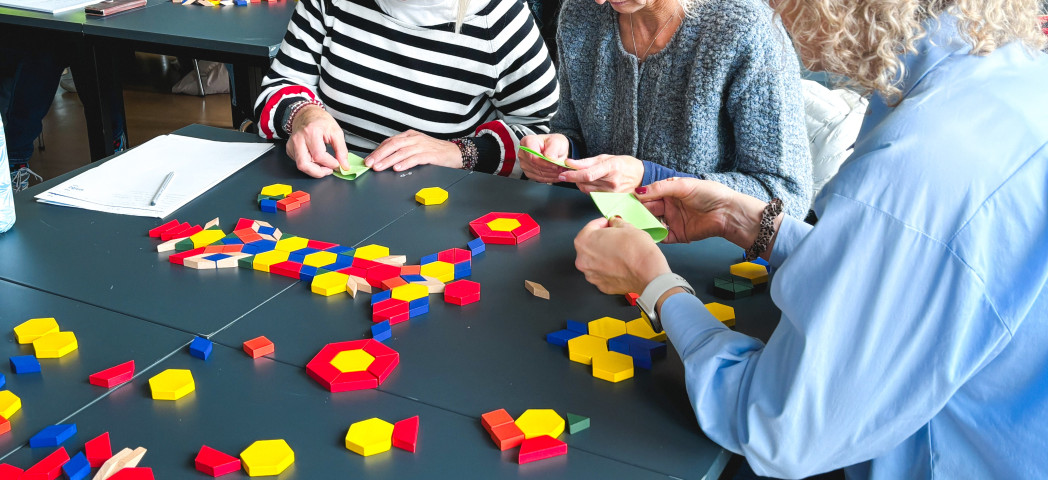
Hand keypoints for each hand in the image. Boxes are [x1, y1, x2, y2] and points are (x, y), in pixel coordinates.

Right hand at [286, 106, 348, 177]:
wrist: (307, 114)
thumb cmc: (321, 121)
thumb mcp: (336, 132)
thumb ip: (342, 150)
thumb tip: (344, 165)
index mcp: (311, 132)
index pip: (319, 155)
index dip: (330, 163)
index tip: (338, 164)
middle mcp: (298, 139)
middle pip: (304, 164)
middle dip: (318, 172)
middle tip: (329, 170)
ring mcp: (291, 144)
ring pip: (300, 165)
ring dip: (314, 170)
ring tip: (324, 165)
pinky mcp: (289, 149)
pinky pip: (299, 162)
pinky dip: (309, 164)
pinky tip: (315, 159)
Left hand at [365, 130, 461, 171]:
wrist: (455, 153)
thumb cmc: (435, 151)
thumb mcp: (417, 147)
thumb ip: (403, 150)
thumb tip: (385, 159)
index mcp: (410, 135)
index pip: (390, 141)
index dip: (378, 150)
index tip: (369, 159)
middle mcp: (415, 139)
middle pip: (393, 145)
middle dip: (379, 154)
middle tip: (370, 163)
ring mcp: (423, 146)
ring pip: (402, 151)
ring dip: (389, 160)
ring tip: (379, 167)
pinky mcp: (431, 155)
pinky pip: (415, 158)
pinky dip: (405, 163)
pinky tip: (397, 168)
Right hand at [519, 134, 569, 182]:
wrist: (555, 148)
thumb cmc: (554, 143)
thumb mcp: (557, 141)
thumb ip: (553, 149)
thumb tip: (550, 159)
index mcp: (528, 142)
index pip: (533, 157)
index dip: (545, 163)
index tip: (555, 164)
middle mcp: (523, 153)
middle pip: (535, 166)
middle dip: (550, 169)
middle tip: (560, 168)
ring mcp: (524, 163)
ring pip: (537, 173)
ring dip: (550, 174)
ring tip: (559, 171)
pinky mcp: (528, 172)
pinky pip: (538, 178)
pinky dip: (548, 178)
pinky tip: (555, 174)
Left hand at [559, 155, 643, 192]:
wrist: (641, 177)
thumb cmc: (624, 164)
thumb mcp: (606, 158)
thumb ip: (586, 162)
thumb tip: (569, 163)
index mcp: (611, 168)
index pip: (587, 174)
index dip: (572, 175)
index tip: (563, 174)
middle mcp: (612, 182)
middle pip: (585, 183)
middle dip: (574, 178)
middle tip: (574, 172)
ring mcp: (612, 193)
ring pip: (586, 190)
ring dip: (581, 183)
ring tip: (587, 176)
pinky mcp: (611, 199)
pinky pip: (593, 195)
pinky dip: (589, 189)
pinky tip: (594, 183)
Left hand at [574, 216, 670, 294]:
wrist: (649, 274)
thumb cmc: (638, 252)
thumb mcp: (627, 227)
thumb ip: (616, 223)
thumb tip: (615, 224)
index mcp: (585, 242)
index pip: (590, 227)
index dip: (602, 223)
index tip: (609, 224)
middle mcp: (583, 260)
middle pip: (590, 245)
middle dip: (602, 240)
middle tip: (615, 237)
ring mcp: (591, 275)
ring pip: (595, 261)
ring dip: (604, 255)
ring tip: (619, 252)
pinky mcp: (601, 286)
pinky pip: (602, 273)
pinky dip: (608, 269)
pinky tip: (620, 264)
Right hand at [635, 177, 770, 249]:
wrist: (728, 213)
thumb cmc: (710, 194)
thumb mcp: (683, 185)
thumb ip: (660, 188)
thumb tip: (638, 192)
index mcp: (669, 192)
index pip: (648, 195)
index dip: (637, 198)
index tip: (623, 201)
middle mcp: (669, 207)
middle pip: (648, 210)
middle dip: (637, 212)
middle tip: (623, 215)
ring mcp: (673, 221)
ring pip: (652, 223)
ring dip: (643, 224)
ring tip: (631, 226)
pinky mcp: (678, 235)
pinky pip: (662, 237)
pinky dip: (654, 236)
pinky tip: (645, 235)